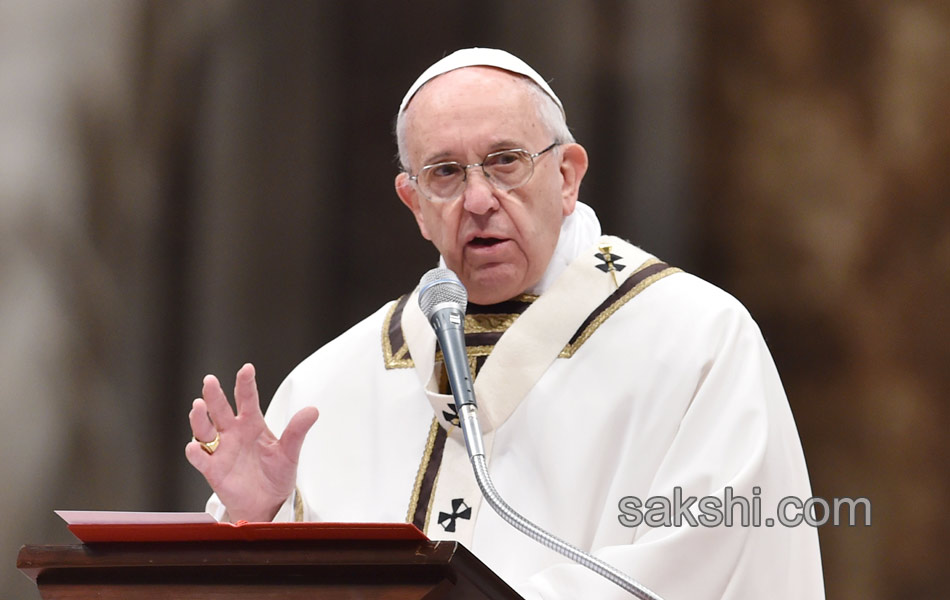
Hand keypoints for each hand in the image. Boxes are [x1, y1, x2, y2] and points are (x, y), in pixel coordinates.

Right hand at [185, 363, 318, 521]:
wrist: (268, 503)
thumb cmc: (277, 474)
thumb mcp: (290, 452)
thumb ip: (297, 432)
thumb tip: (313, 411)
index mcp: (252, 423)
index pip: (247, 399)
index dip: (246, 383)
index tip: (247, 368)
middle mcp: (233, 432)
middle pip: (220, 409)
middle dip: (214, 395)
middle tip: (210, 381)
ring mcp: (221, 449)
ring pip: (204, 429)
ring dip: (199, 418)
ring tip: (198, 406)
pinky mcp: (213, 469)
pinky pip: (201, 459)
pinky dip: (196, 453)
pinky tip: (194, 447)